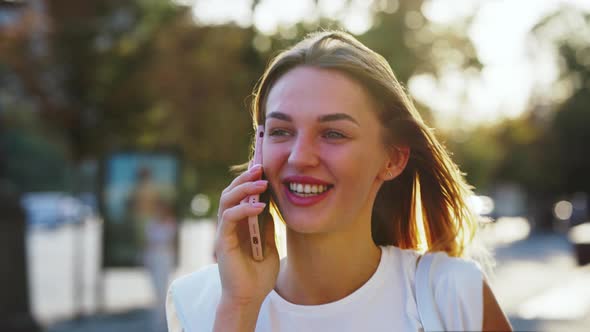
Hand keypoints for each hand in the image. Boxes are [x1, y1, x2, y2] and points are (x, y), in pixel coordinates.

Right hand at [215, 164, 279, 307]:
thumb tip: (271, 204)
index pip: (241, 195)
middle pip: (231, 192)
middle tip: (260, 167)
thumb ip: (267, 225)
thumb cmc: (258, 274)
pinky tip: (259, 206)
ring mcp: (225, 231)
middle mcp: (230, 224)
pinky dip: (243, 209)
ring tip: (261, 182)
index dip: (250, 180)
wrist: (250, 297)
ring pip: (227, 200)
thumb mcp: (269, 244)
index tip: (264, 167)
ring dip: (243, 188)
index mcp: (241, 224)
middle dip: (245, 178)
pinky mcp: (222, 240)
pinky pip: (229, 218)